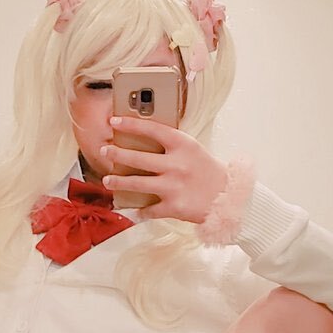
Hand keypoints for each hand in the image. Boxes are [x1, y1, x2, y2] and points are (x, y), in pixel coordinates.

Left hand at [100, 116, 226, 222]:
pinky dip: (139, 211)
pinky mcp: (174, 207)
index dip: (130, 124)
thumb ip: (171, 145)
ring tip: (107, 181)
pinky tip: (131, 210)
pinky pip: (149, 210)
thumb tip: (141, 140)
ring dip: (118, 182)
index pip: (152, 130)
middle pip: (138, 158)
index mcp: (183, 145)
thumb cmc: (207, 171)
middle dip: (116, 154)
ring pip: (137, 183)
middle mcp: (177, 165)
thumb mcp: (192, 150)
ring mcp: (174, 187)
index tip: (114, 121)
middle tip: (105, 151)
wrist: (228, 197)